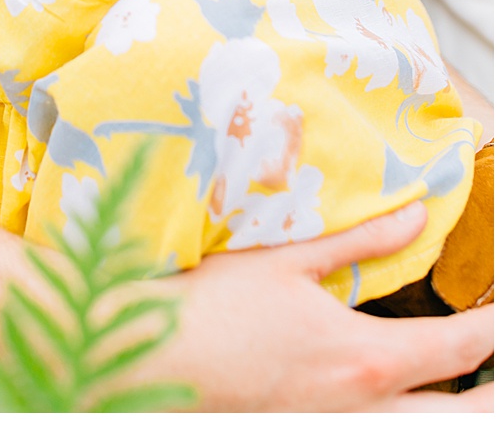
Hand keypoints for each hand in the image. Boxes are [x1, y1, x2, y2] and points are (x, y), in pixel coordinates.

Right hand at [158, 202, 493, 408]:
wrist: (152, 356)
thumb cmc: (212, 306)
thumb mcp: (285, 261)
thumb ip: (359, 242)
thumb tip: (415, 217)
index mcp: (366, 357)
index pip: (463, 347)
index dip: (496, 327)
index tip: (502, 307)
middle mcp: (367, 407)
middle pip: (466, 413)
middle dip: (493, 388)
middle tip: (496, 357)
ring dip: (455, 406)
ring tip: (465, 382)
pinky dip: (411, 410)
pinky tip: (402, 391)